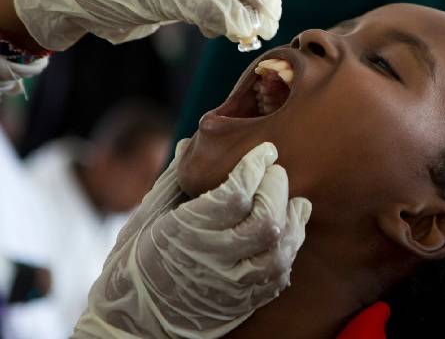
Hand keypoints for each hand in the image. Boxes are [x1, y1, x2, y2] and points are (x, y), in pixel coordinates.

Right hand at [73, 140, 311, 338]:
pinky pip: (278, 276)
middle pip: (265, 221)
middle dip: (278, 188)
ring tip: (293, 200)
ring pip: (279, 251)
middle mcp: (211, 261)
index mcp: (184, 233)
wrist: (132, 322)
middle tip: (276, 171)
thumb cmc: (135, 260)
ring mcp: (230, 287)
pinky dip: (289, 249)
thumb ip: (175, 179)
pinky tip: (287, 231)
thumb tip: (191, 143)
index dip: (255, 166)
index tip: (266, 149)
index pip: (235, 195)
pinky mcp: (243, 303)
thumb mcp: (146, 216)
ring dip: (292, 220)